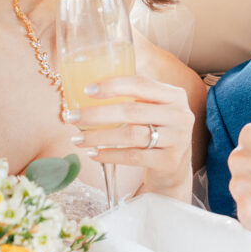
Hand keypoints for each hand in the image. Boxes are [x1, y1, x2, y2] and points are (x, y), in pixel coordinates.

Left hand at [67, 76, 194, 200]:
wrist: (174, 167)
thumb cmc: (157, 131)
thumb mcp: (154, 109)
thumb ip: (134, 96)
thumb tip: (90, 87)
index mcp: (174, 95)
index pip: (141, 84)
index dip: (113, 85)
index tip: (86, 90)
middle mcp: (180, 115)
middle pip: (132, 111)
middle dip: (97, 114)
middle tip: (71, 116)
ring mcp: (177, 139)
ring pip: (131, 135)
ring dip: (99, 136)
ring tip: (78, 138)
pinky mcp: (169, 161)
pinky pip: (133, 157)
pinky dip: (109, 155)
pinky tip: (93, 154)